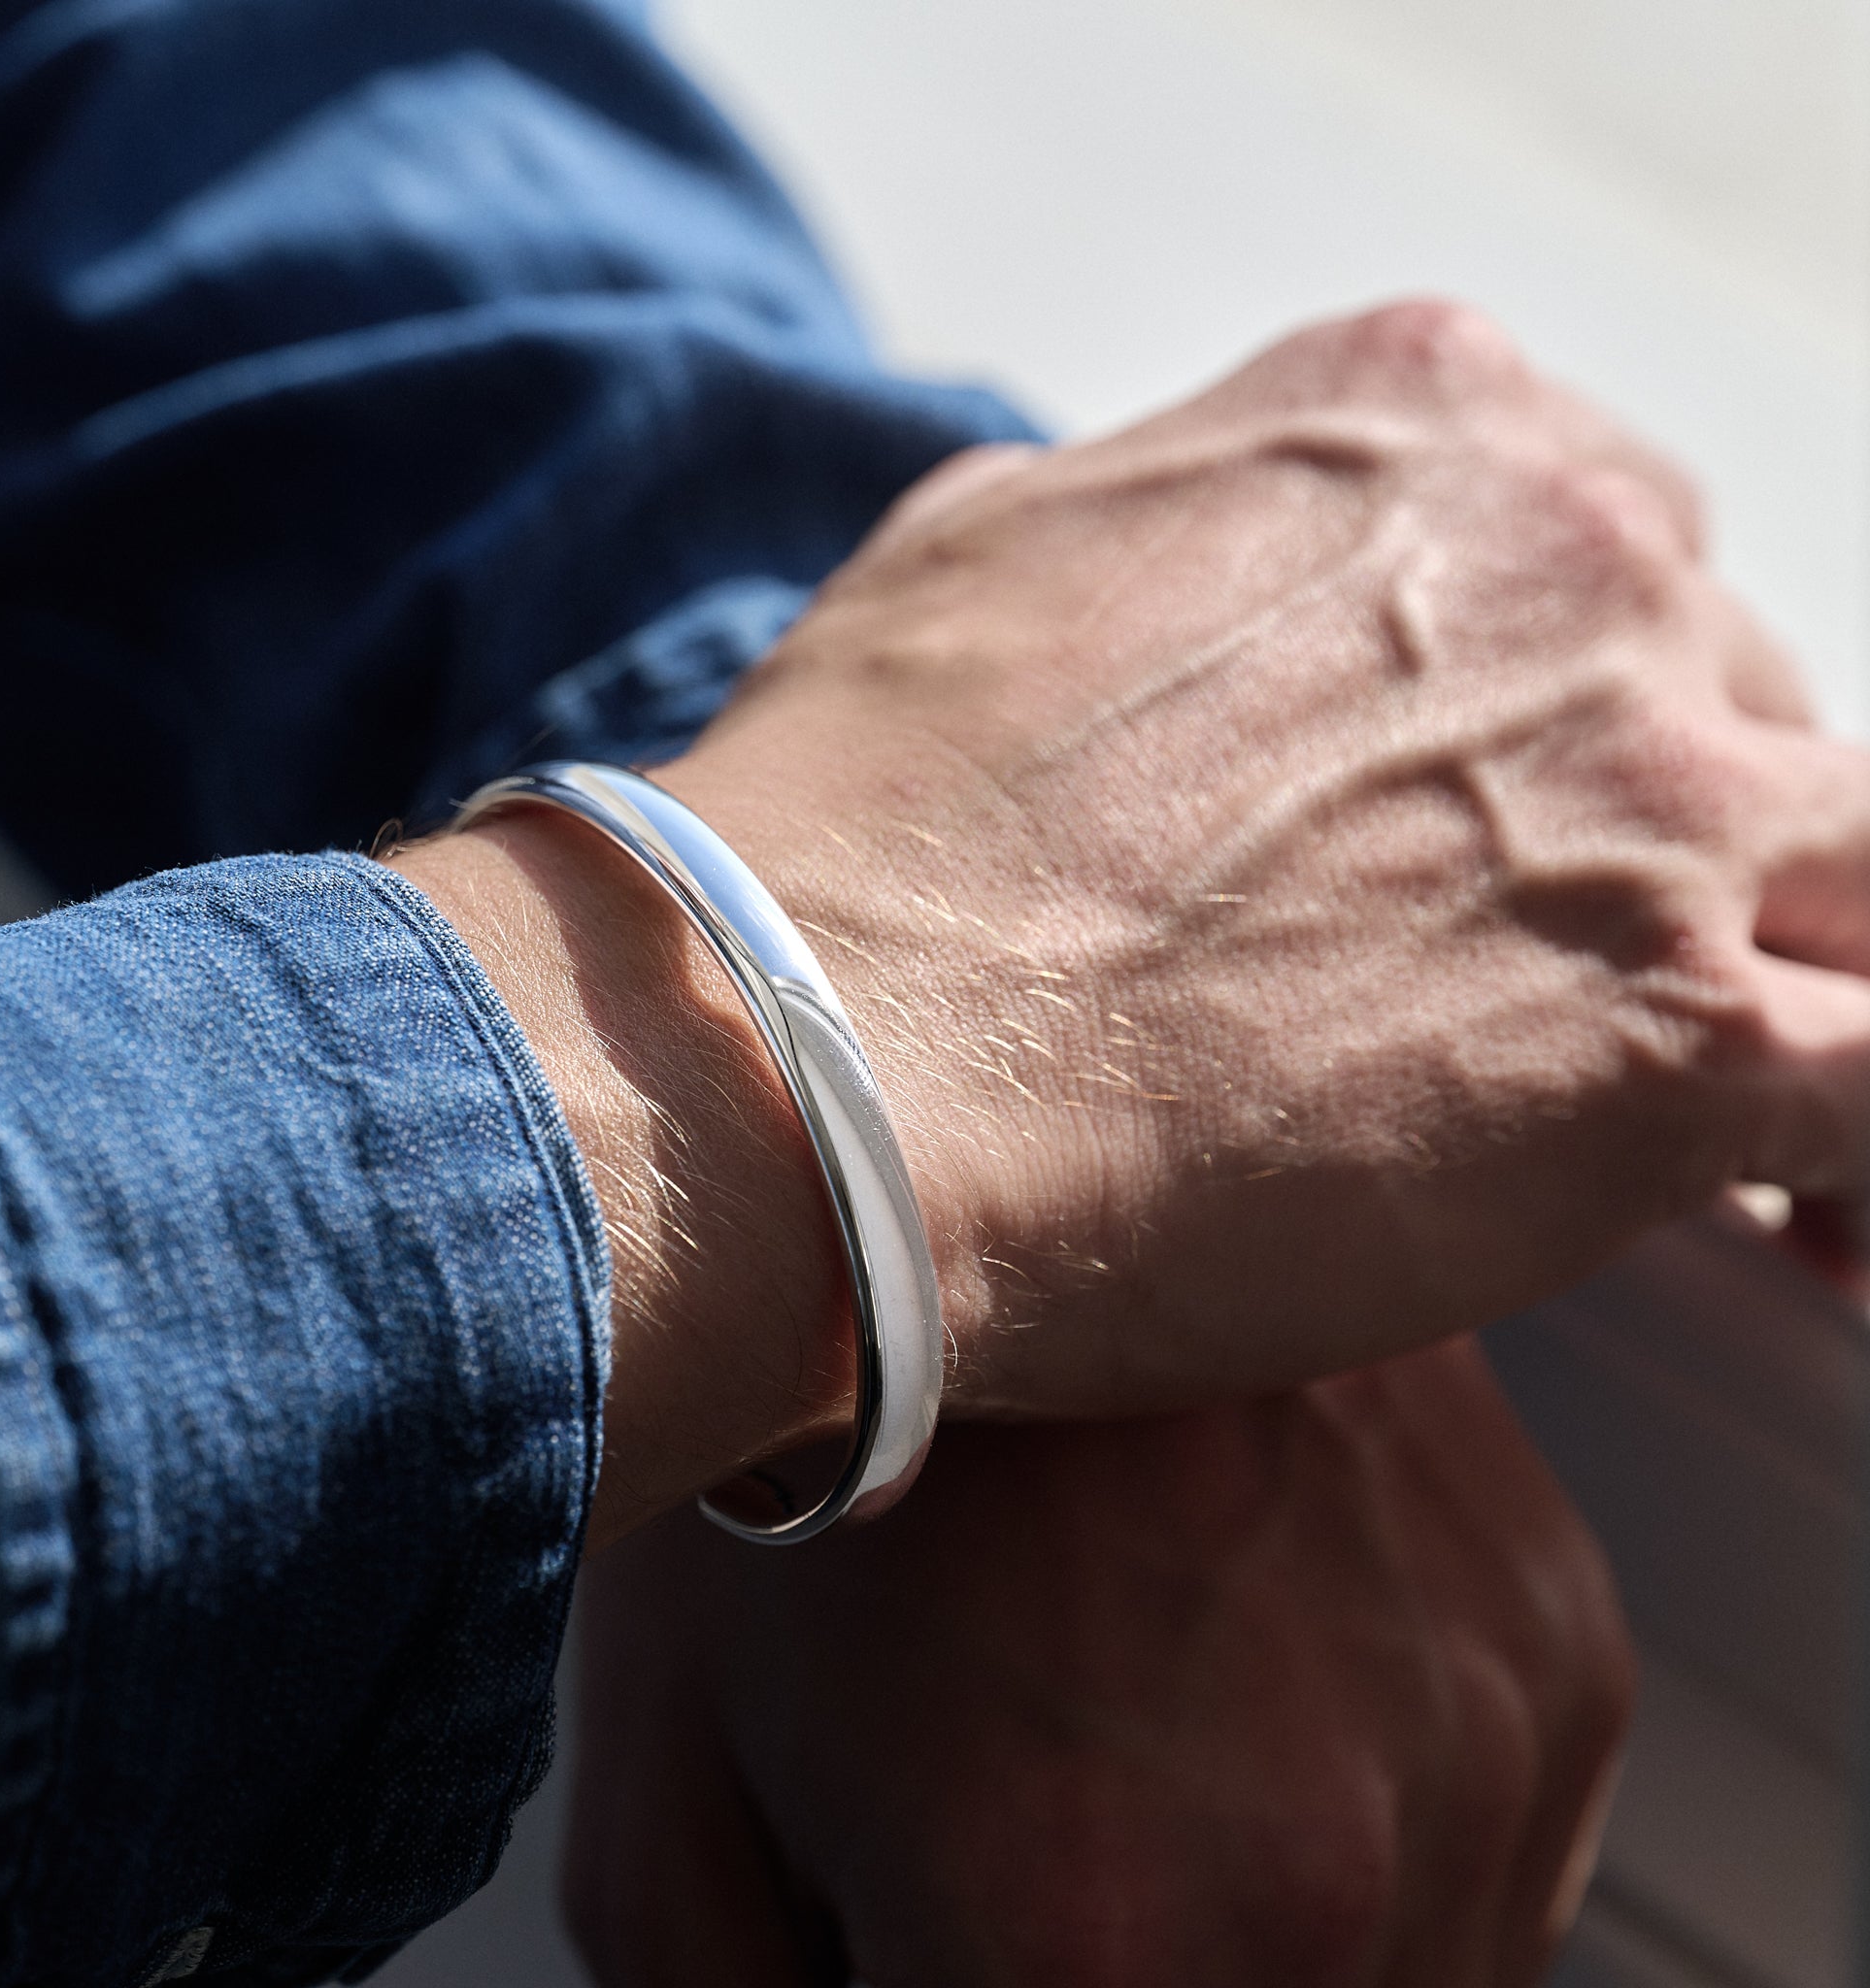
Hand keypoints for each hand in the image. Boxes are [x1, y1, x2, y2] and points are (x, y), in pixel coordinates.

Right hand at [400, 299, 1869, 1536]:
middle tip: (1545, 978)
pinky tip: (1807, 1225)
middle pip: (1740, 706)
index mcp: (1421, 433)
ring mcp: (1653, 802)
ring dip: (1793, 974)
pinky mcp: (1679, 1045)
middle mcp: (1579, 570)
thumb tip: (1186, 590)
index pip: (1609, 547)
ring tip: (1720, 1097)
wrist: (809, 1053)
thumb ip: (1155, 538)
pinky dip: (1859, 1161)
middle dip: (1658, 844)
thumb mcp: (985, 562)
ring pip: (1860, 872)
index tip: (1516, 815)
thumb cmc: (856, 831)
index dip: (1564, 707)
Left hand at [565, 1337, 1635, 1986]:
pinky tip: (1239, 1698)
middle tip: (1021, 1842)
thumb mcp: (668, 1829)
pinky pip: (1494, 1873)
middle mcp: (1325, 1886)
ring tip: (1132, 1762)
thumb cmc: (796, 1469)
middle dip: (1100, 1979)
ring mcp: (1476, 1756)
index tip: (935, 1944)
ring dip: (1254, 1944)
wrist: (974, 1192)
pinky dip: (1374, 1844)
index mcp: (1082, 1949)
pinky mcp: (1555, 1657)